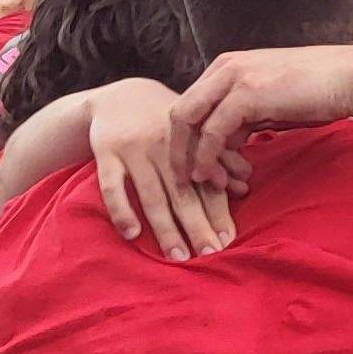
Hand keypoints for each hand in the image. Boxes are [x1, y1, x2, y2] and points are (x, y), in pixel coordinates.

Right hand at [80, 78, 228, 259]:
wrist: (119, 97)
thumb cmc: (166, 123)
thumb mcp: (194, 133)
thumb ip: (221, 158)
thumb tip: (246, 186)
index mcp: (190, 143)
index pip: (207, 184)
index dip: (218, 213)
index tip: (227, 241)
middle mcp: (164, 147)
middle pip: (183, 194)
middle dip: (197, 226)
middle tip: (209, 255)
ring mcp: (134, 150)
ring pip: (151, 194)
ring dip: (165, 228)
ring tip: (178, 256)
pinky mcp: (107, 152)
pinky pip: (111, 185)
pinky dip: (122, 210)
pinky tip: (132, 234)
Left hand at [177, 45, 352, 183]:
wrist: (350, 79)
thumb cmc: (318, 92)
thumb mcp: (270, 105)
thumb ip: (244, 119)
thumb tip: (227, 142)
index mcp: (227, 66)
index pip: (191, 104)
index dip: (187, 138)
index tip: (195, 166)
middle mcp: (224, 67)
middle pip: (179, 111)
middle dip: (176, 148)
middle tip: (180, 179)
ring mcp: (233, 77)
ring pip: (188, 119)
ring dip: (187, 155)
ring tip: (194, 183)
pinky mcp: (246, 93)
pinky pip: (212, 130)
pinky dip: (206, 155)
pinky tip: (209, 175)